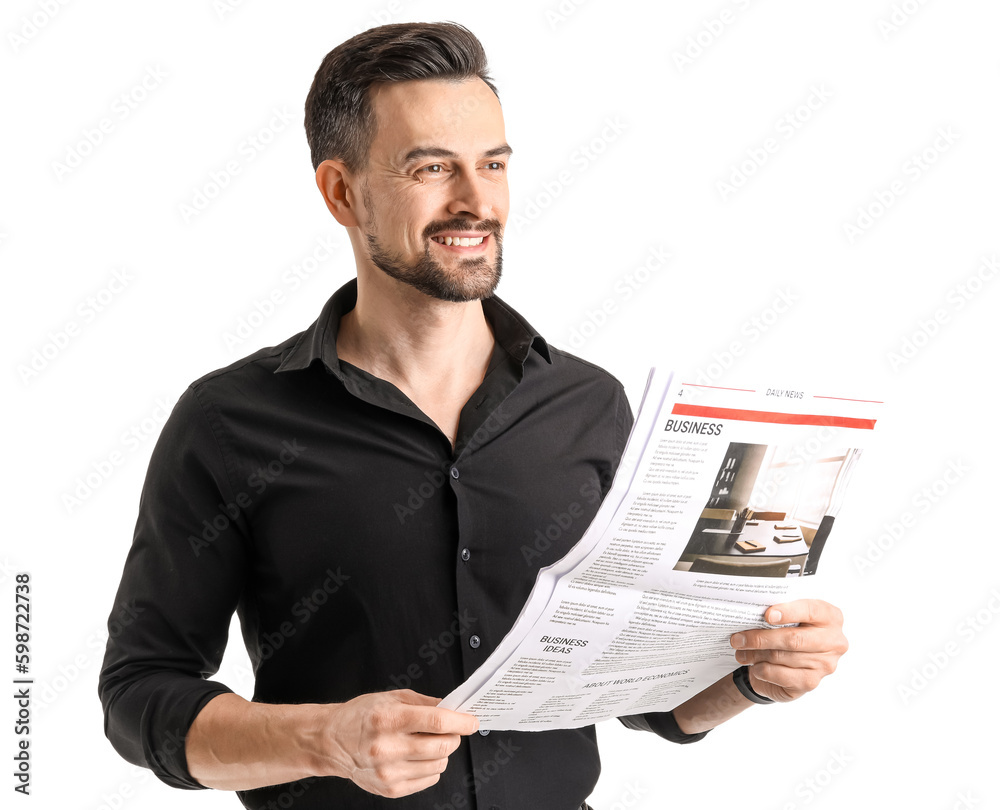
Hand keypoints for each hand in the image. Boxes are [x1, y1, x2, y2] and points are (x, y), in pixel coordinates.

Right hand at [318, 689, 479, 797]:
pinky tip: (416, 757)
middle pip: (441, 746)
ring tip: (427, 743)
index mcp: (388, 720)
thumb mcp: (392, 697)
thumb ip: (425, 703)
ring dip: (442, 752)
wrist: (331, 741)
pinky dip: (431, 767)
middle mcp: (387, 748)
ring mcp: (388, 772)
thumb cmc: (360, 716)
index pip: (436, 722)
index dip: (460, 722)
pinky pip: (428, 779)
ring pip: (438, 764)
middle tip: (449, 730)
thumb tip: (453, 709)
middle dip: (453, 737)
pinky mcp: (390, 788)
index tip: (472, 721)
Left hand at [730, 599, 847, 702]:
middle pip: (794, 639)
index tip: (767, 615)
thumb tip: (752, 612)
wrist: (788, 660)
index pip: (811, 611)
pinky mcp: (810, 682)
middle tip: (737, 638)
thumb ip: (779, 610)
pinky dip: (762, 669)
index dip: (789, 612)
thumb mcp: (788, 614)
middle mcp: (834, 642)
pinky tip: (754, 665)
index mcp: (830, 617)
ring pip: (782, 657)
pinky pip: (779, 675)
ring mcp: (824, 665)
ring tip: (740, 651)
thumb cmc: (788, 629)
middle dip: (761, 638)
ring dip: (755, 654)